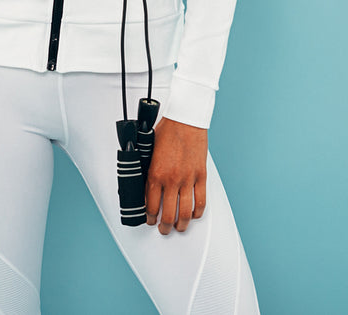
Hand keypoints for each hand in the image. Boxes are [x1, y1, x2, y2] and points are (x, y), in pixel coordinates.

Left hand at [145, 118, 206, 233]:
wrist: (185, 119)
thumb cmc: (167, 130)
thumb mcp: (150, 152)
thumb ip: (149, 171)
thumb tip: (147, 187)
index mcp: (155, 174)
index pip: (151, 206)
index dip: (150, 218)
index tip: (150, 221)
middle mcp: (171, 179)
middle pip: (168, 214)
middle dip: (164, 226)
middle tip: (164, 229)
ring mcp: (188, 179)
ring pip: (185, 212)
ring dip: (182, 224)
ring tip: (180, 227)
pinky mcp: (201, 175)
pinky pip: (201, 200)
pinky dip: (198, 211)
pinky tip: (195, 215)